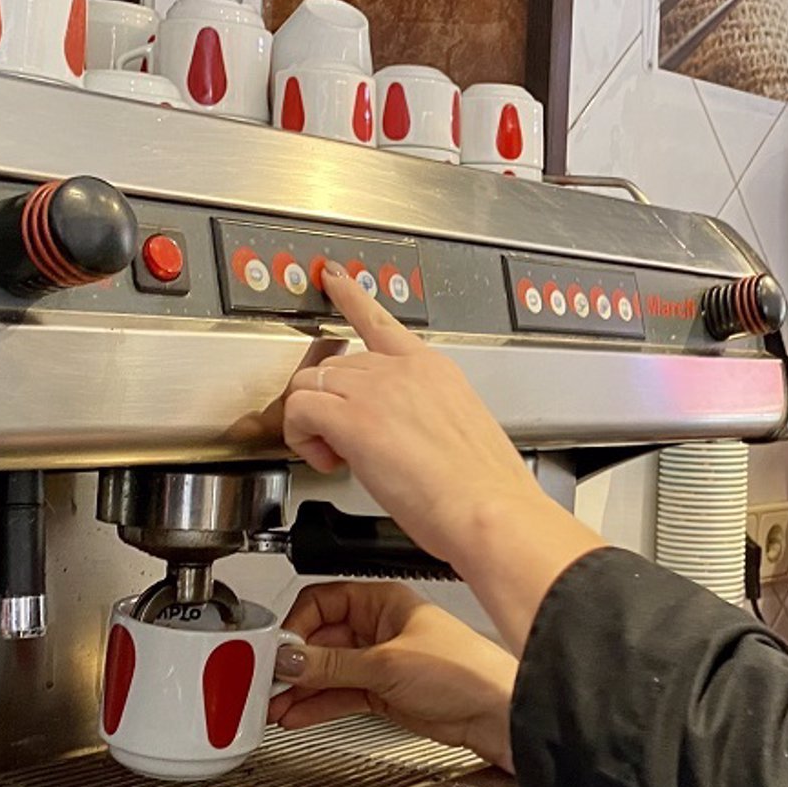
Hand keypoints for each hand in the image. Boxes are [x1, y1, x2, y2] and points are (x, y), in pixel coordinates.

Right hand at [270, 581, 518, 771]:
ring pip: (327, 670)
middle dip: (292, 662)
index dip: (296, 626)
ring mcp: (380, 660)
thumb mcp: (388, 664)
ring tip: (272, 704)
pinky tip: (295, 714)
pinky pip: (339, 693)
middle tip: (265, 682)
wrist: (495, 712)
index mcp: (384, 601)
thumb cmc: (465, 671)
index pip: (323, 602)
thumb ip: (333, 665)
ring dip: (299, 688)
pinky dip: (316, 704)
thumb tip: (289, 660)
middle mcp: (380, 627)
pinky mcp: (383, 691)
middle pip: (320, 638)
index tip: (276, 651)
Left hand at [276, 263, 547, 565]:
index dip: (351, 297)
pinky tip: (328, 459)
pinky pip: (299, 410)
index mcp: (435, 370)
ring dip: (312, 422)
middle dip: (329, 404)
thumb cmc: (484, 487)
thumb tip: (404, 436)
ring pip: (310, 384)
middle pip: (335, 365)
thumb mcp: (462, 432)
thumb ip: (425, 417)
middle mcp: (404, 370)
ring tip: (339, 456)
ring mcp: (378, 389)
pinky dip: (301, 437)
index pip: (382, 322)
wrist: (489, 509)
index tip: (334, 278)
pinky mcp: (354, 418)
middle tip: (346, 446)